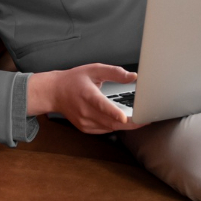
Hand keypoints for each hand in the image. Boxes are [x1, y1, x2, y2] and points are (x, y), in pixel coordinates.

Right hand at [27, 63, 145, 134]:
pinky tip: (121, 120)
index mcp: (87, 94)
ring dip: (125, 126)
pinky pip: (105, 130)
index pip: (101, 105)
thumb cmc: (74, 80)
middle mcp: (84, 110)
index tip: (124, 117)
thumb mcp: (94, 69)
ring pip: (109, 128)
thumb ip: (115, 72)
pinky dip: (115, 126)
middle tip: (145, 119)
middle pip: (109, 121)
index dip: (113, 112)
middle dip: (130, 123)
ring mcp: (84, 121)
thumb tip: (133, 76)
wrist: (54, 92)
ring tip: (139, 119)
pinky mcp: (85, 128)